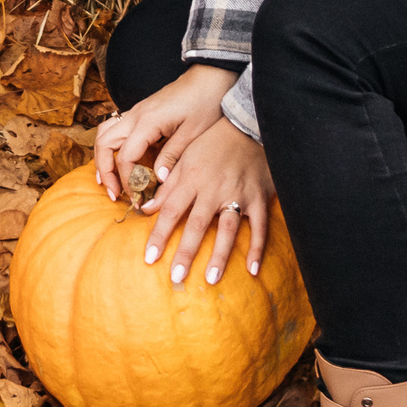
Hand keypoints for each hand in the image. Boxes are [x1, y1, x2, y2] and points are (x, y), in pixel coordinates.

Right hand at [94, 63, 237, 202]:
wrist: (210, 76)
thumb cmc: (205, 102)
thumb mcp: (193, 132)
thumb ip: (173, 155)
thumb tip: (158, 180)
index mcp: (147, 121)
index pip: (125, 157)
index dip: (128, 181)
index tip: (138, 198)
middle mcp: (135, 115)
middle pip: (104, 144)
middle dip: (105, 171)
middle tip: (115, 194)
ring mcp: (136, 112)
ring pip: (104, 135)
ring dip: (102, 158)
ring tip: (108, 181)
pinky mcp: (141, 112)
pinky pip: (115, 130)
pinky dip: (110, 148)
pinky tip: (118, 162)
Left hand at [138, 118, 274, 286]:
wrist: (248, 127)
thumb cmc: (211, 144)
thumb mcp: (185, 158)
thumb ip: (167, 186)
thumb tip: (147, 209)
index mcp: (192, 178)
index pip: (170, 211)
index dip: (159, 235)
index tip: (149, 258)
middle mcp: (213, 188)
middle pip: (197, 224)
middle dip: (186, 252)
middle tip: (175, 277)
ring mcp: (238, 194)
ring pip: (228, 229)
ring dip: (220, 255)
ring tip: (210, 279)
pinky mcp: (259, 198)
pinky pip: (260, 227)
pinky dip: (257, 249)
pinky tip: (252, 270)